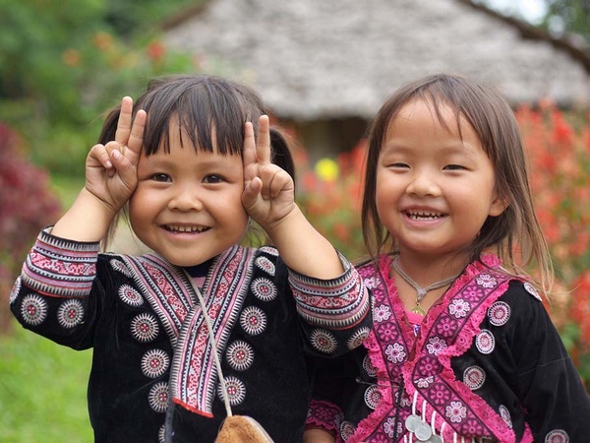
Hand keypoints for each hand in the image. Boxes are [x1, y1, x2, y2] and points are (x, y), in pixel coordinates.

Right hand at [85, 96, 145, 213]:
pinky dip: (105, 158)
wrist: (105, 198)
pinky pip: (101, 149)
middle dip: (126, 113)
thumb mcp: (130, 179)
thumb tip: (115, 152)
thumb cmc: (121, 189)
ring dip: (115, 157)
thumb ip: (126, 165)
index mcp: (132, 154)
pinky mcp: (95, 155)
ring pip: (113, 144)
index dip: (140, 124)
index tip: (144, 112)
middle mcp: (120, 150)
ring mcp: (107, 152)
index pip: (138, 137)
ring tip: (114, 171)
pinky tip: (107, 167)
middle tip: (128, 99)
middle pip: (123, 128)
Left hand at [242, 115, 295, 229]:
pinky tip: (275, 195)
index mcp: (251, 170)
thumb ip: (250, 191)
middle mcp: (263, 168)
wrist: (274, 217)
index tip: (248, 124)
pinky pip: (276, 178)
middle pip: (263, 147)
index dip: (248, 138)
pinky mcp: (284, 177)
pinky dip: (273, 189)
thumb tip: (257, 179)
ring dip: (265, 187)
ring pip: (267, 171)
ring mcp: (274, 172)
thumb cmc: (258, 208)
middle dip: (263, 132)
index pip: (249, 152)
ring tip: (267, 196)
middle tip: (264, 117)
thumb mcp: (248, 201)